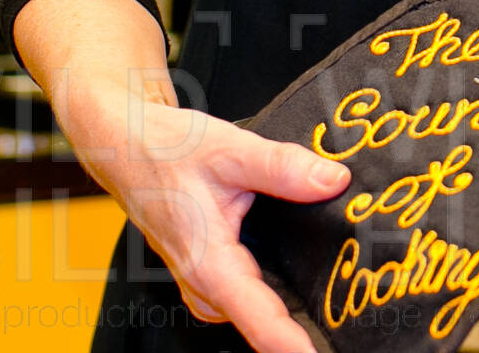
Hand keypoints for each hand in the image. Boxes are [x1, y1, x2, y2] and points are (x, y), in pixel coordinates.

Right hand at [66, 75, 350, 351]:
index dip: (298, 346)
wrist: (125, 146)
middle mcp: (206, 286)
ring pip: (258, 313)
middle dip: (308, 324)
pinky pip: (249, 297)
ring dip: (294, 309)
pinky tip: (304, 274)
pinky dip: (276, 292)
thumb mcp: (228, 149)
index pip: (263, 324)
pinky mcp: (209, 276)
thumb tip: (335, 180)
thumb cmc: (166, 149)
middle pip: (266, 325)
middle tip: (353, 319)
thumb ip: (282, 166)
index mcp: (210, 266)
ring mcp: (206, 285)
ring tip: (340, 301)